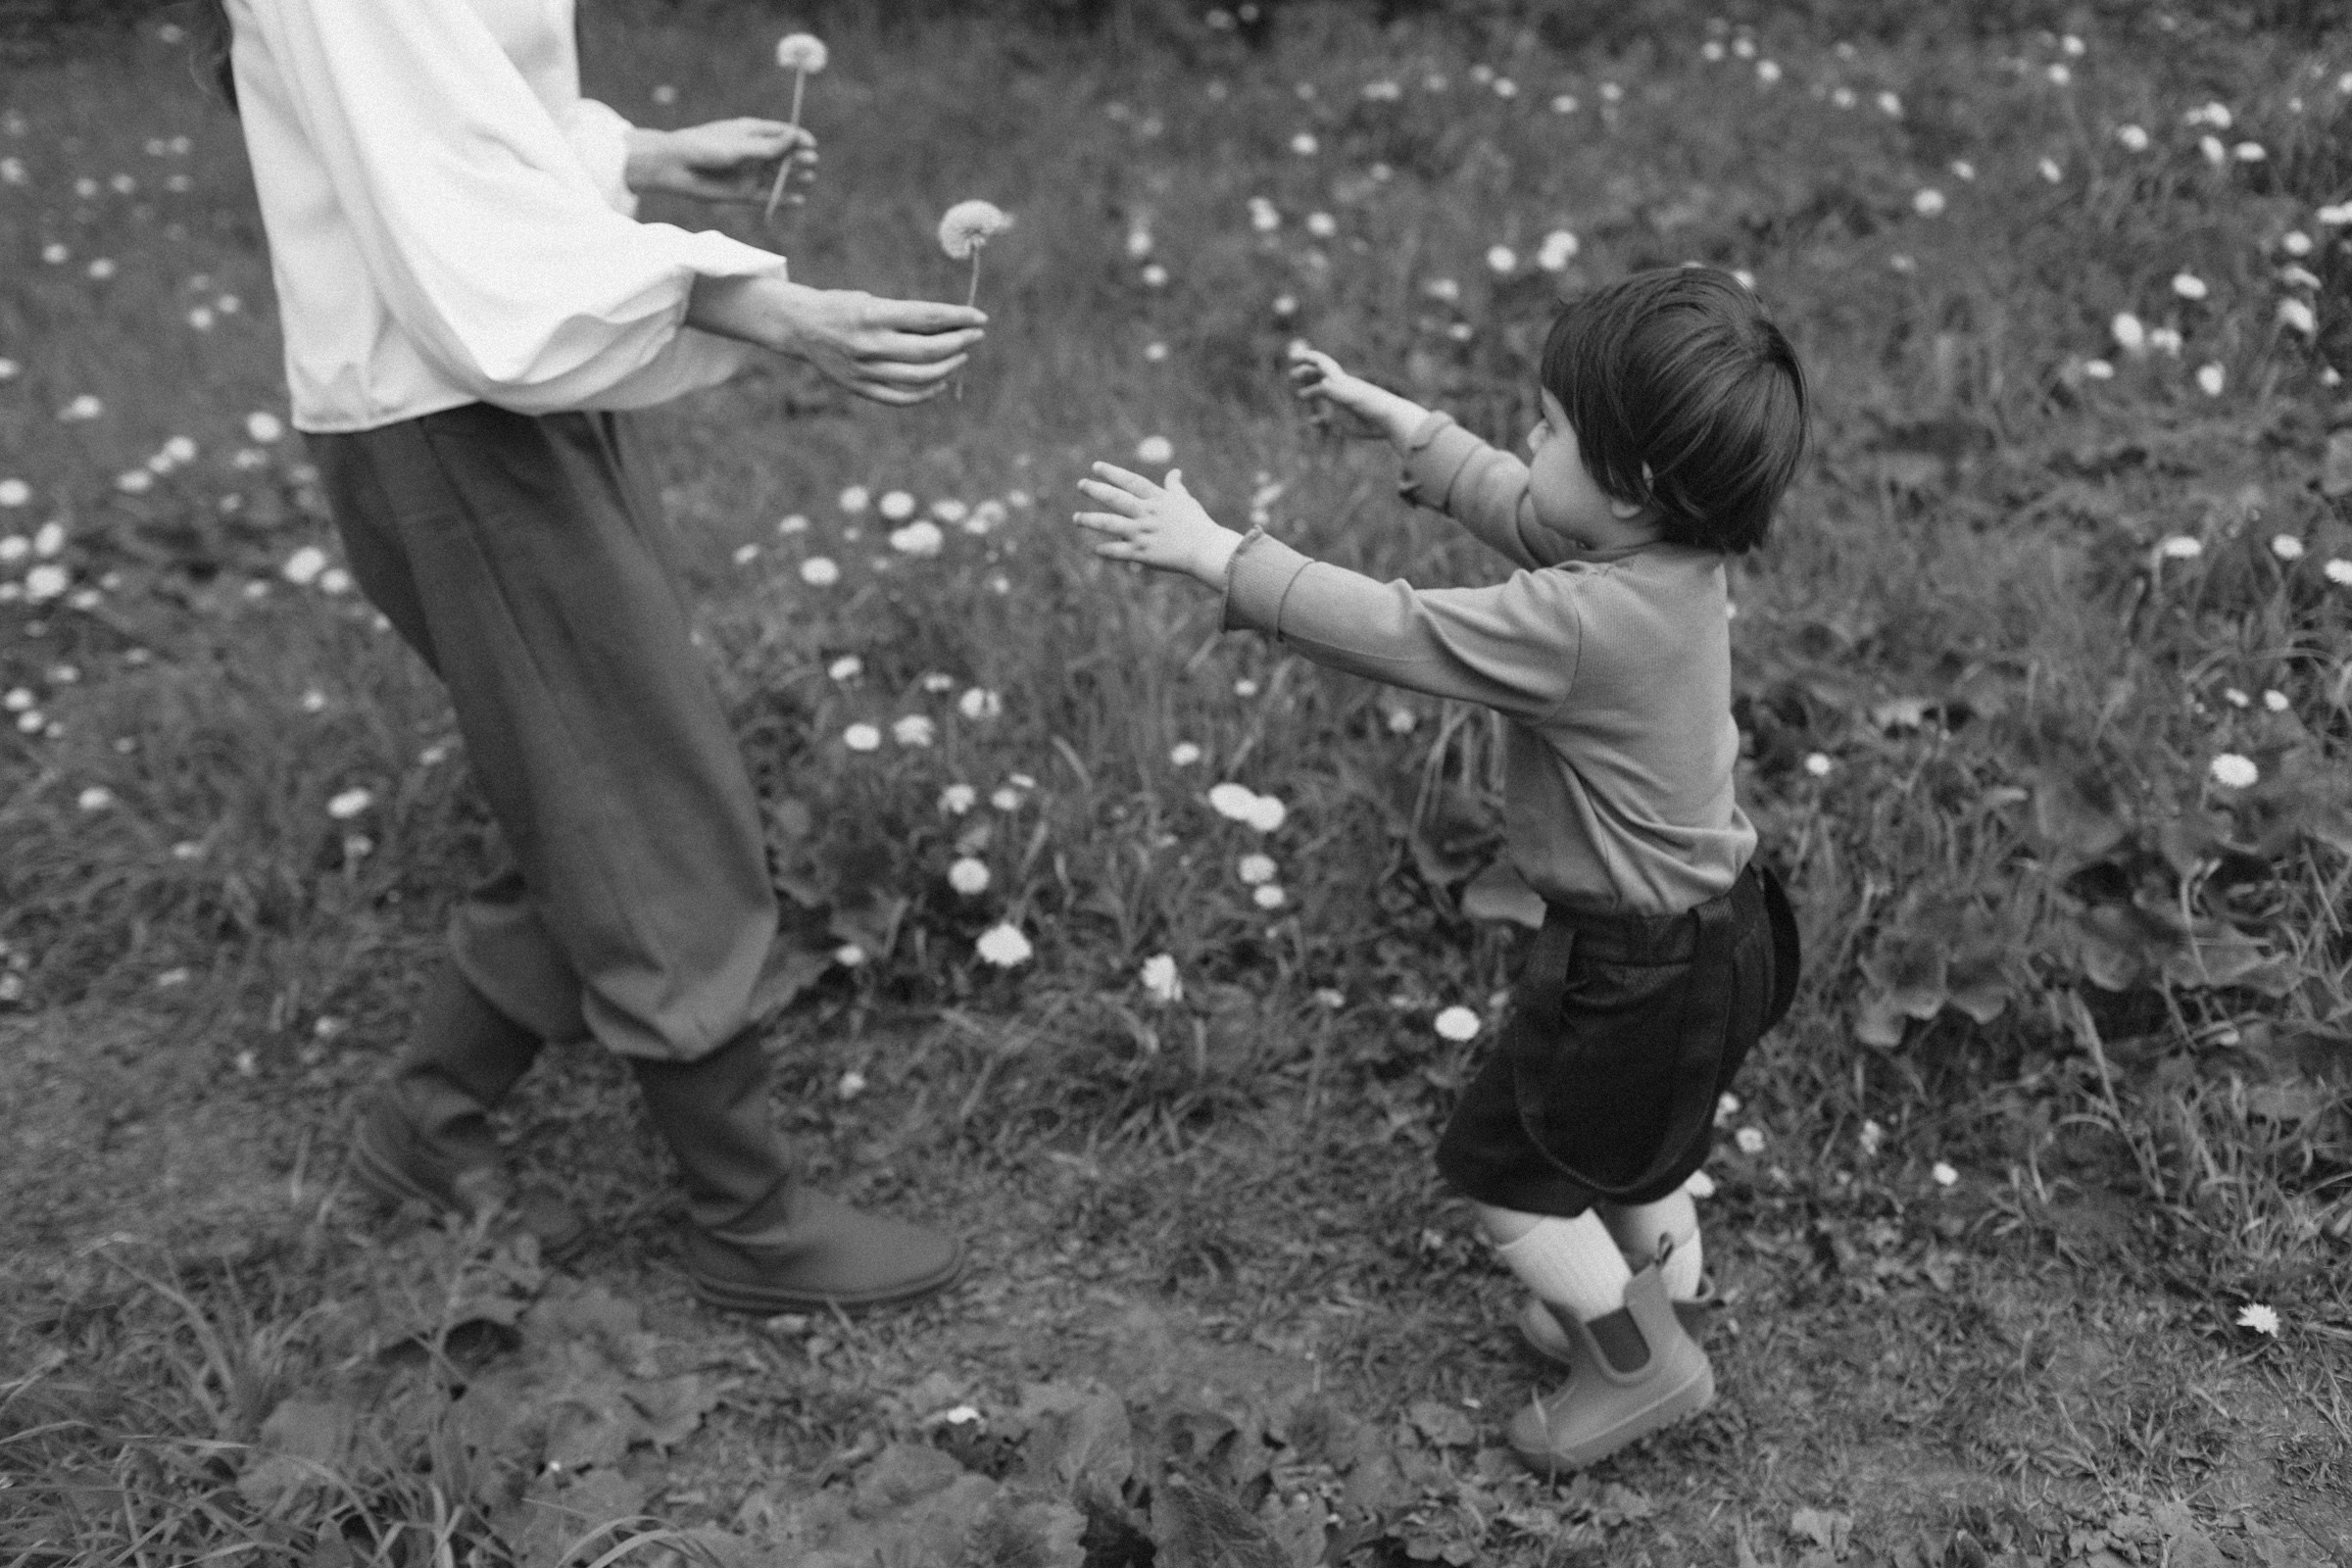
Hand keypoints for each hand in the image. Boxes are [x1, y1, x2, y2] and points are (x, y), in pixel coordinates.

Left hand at [628, 119, 815, 203]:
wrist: (677, 167)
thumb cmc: (705, 148)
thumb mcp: (739, 145)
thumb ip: (767, 147)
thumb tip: (794, 138)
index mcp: (751, 132)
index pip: (782, 133)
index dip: (798, 138)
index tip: (811, 144)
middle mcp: (753, 153)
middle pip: (784, 155)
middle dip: (799, 157)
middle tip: (811, 161)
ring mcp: (749, 173)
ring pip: (779, 176)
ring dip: (795, 177)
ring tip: (809, 178)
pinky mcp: (743, 193)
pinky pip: (769, 197)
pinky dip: (784, 200)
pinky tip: (799, 200)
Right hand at [766, 283, 985, 404]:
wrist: (800, 327)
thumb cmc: (843, 307)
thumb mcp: (873, 301)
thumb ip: (907, 316)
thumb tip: (952, 326)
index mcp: (873, 314)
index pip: (928, 317)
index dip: (959, 318)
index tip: (980, 318)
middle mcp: (869, 344)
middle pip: (929, 350)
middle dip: (960, 342)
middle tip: (976, 335)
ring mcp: (864, 370)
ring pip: (920, 377)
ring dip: (948, 367)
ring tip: (962, 356)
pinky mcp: (860, 388)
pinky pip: (901, 398)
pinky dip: (926, 394)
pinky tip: (941, 383)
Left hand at [1073, 464, 1241, 585]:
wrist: (1206, 550)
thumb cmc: (1197, 524)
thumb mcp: (1185, 500)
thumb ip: (1175, 487)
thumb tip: (1175, 472)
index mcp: (1156, 499)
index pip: (1130, 481)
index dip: (1112, 473)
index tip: (1095, 467)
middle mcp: (1146, 513)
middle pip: (1115, 499)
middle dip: (1095, 490)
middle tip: (1081, 485)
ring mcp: (1143, 533)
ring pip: (1110, 524)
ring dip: (1091, 520)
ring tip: (1077, 518)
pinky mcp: (1143, 553)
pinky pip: (1119, 552)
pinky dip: (1106, 550)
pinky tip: (1096, 549)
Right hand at [1287, 343, 1417, 441]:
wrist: (1388, 420)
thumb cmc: (1371, 405)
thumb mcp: (1350, 397)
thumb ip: (1333, 391)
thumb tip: (1318, 385)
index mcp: (1340, 381)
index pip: (1321, 364)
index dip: (1308, 359)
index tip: (1294, 358)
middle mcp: (1339, 390)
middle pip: (1320, 377)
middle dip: (1307, 374)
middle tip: (1293, 375)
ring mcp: (1340, 405)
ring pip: (1323, 397)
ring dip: (1311, 394)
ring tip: (1300, 396)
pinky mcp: (1343, 421)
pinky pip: (1327, 419)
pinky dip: (1318, 419)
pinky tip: (1312, 421)